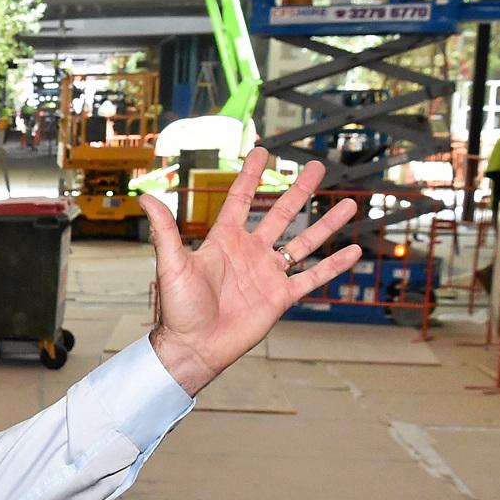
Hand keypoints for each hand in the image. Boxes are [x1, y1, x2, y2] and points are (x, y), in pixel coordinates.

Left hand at [140, 148, 362, 395]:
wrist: (194, 348)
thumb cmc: (179, 309)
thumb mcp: (172, 265)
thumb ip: (166, 230)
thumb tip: (146, 197)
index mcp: (224, 241)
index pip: (241, 200)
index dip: (251, 176)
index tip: (263, 152)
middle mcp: (250, 253)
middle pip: (280, 214)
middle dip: (299, 190)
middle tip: (317, 167)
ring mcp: (267, 274)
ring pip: (304, 242)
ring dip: (326, 223)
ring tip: (349, 203)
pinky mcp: (281, 297)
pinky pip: (312, 278)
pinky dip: (333, 266)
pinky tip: (354, 250)